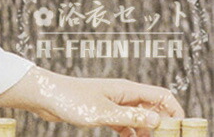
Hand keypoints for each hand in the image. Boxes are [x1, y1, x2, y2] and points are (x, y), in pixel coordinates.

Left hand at [0, 66, 184, 135]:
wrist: (45, 96)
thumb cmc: (71, 99)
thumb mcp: (104, 113)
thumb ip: (131, 119)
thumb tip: (158, 122)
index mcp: (126, 89)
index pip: (161, 96)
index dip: (174, 112)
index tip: (177, 132)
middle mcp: (122, 94)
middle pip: (153, 108)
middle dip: (162, 125)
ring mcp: (113, 103)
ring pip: (139, 118)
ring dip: (146, 132)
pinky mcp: (102, 111)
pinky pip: (125, 124)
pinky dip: (130, 134)